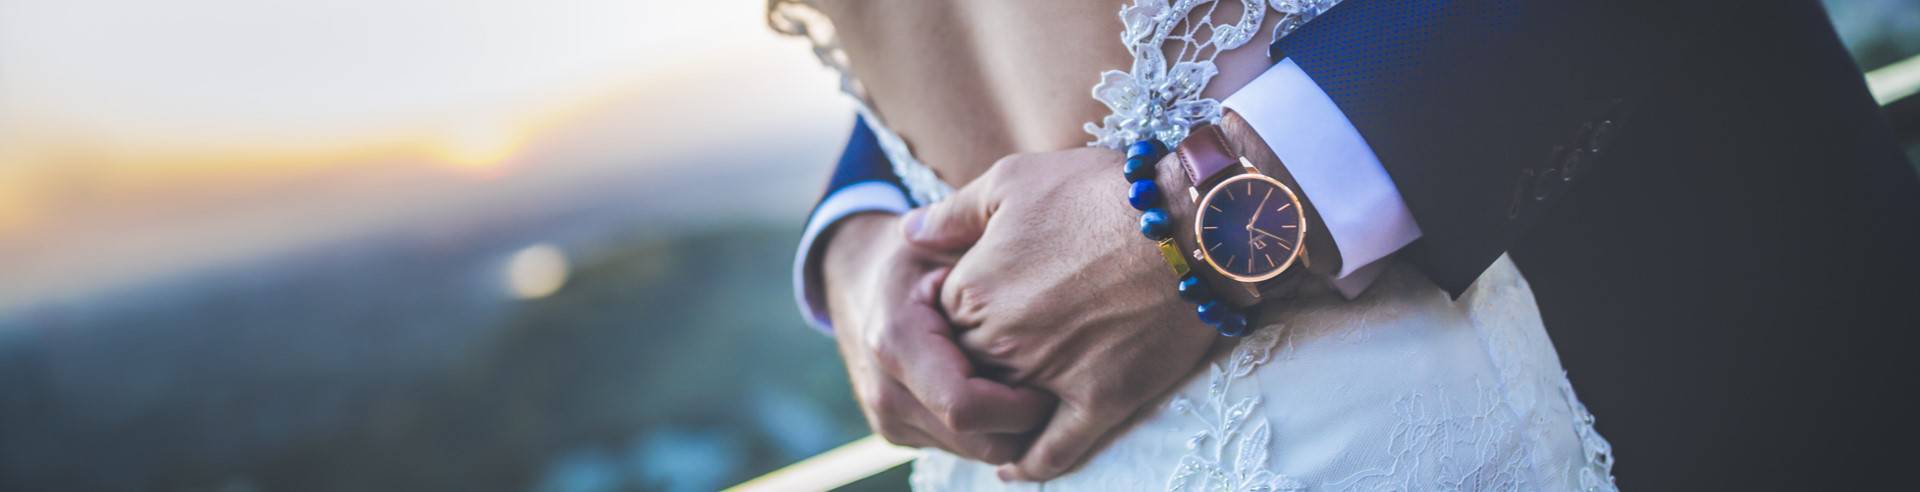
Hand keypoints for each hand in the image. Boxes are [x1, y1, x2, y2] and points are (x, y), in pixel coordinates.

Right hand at [820, 214, 1056, 463]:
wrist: (858, 279)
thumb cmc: (916, 255)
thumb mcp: (947, 240)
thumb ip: (982, 249)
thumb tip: (1037, 257)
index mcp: (895, 342)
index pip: (966, 405)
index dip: (1020, 404)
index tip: (1053, 379)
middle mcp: (885, 391)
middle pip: (978, 442)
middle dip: (1026, 425)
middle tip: (1058, 387)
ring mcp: (888, 418)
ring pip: (975, 452)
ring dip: (1011, 429)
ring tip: (1033, 383)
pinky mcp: (897, 433)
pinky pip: (961, 447)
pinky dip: (990, 427)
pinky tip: (1002, 387)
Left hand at [904, 148, 1219, 480]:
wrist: (1186, 221)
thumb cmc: (1099, 192)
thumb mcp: (1013, 180)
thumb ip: (953, 213)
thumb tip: (910, 234)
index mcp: (971, 290)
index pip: (940, 327)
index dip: (960, 322)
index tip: (986, 311)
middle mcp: (1000, 340)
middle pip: (968, 371)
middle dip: (975, 368)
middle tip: (1003, 355)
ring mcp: (1048, 376)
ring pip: (1002, 413)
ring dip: (999, 414)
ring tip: (1003, 412)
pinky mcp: (1098, 401)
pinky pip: (1053, 450)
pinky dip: (1031, 464)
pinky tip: (1016, 468)